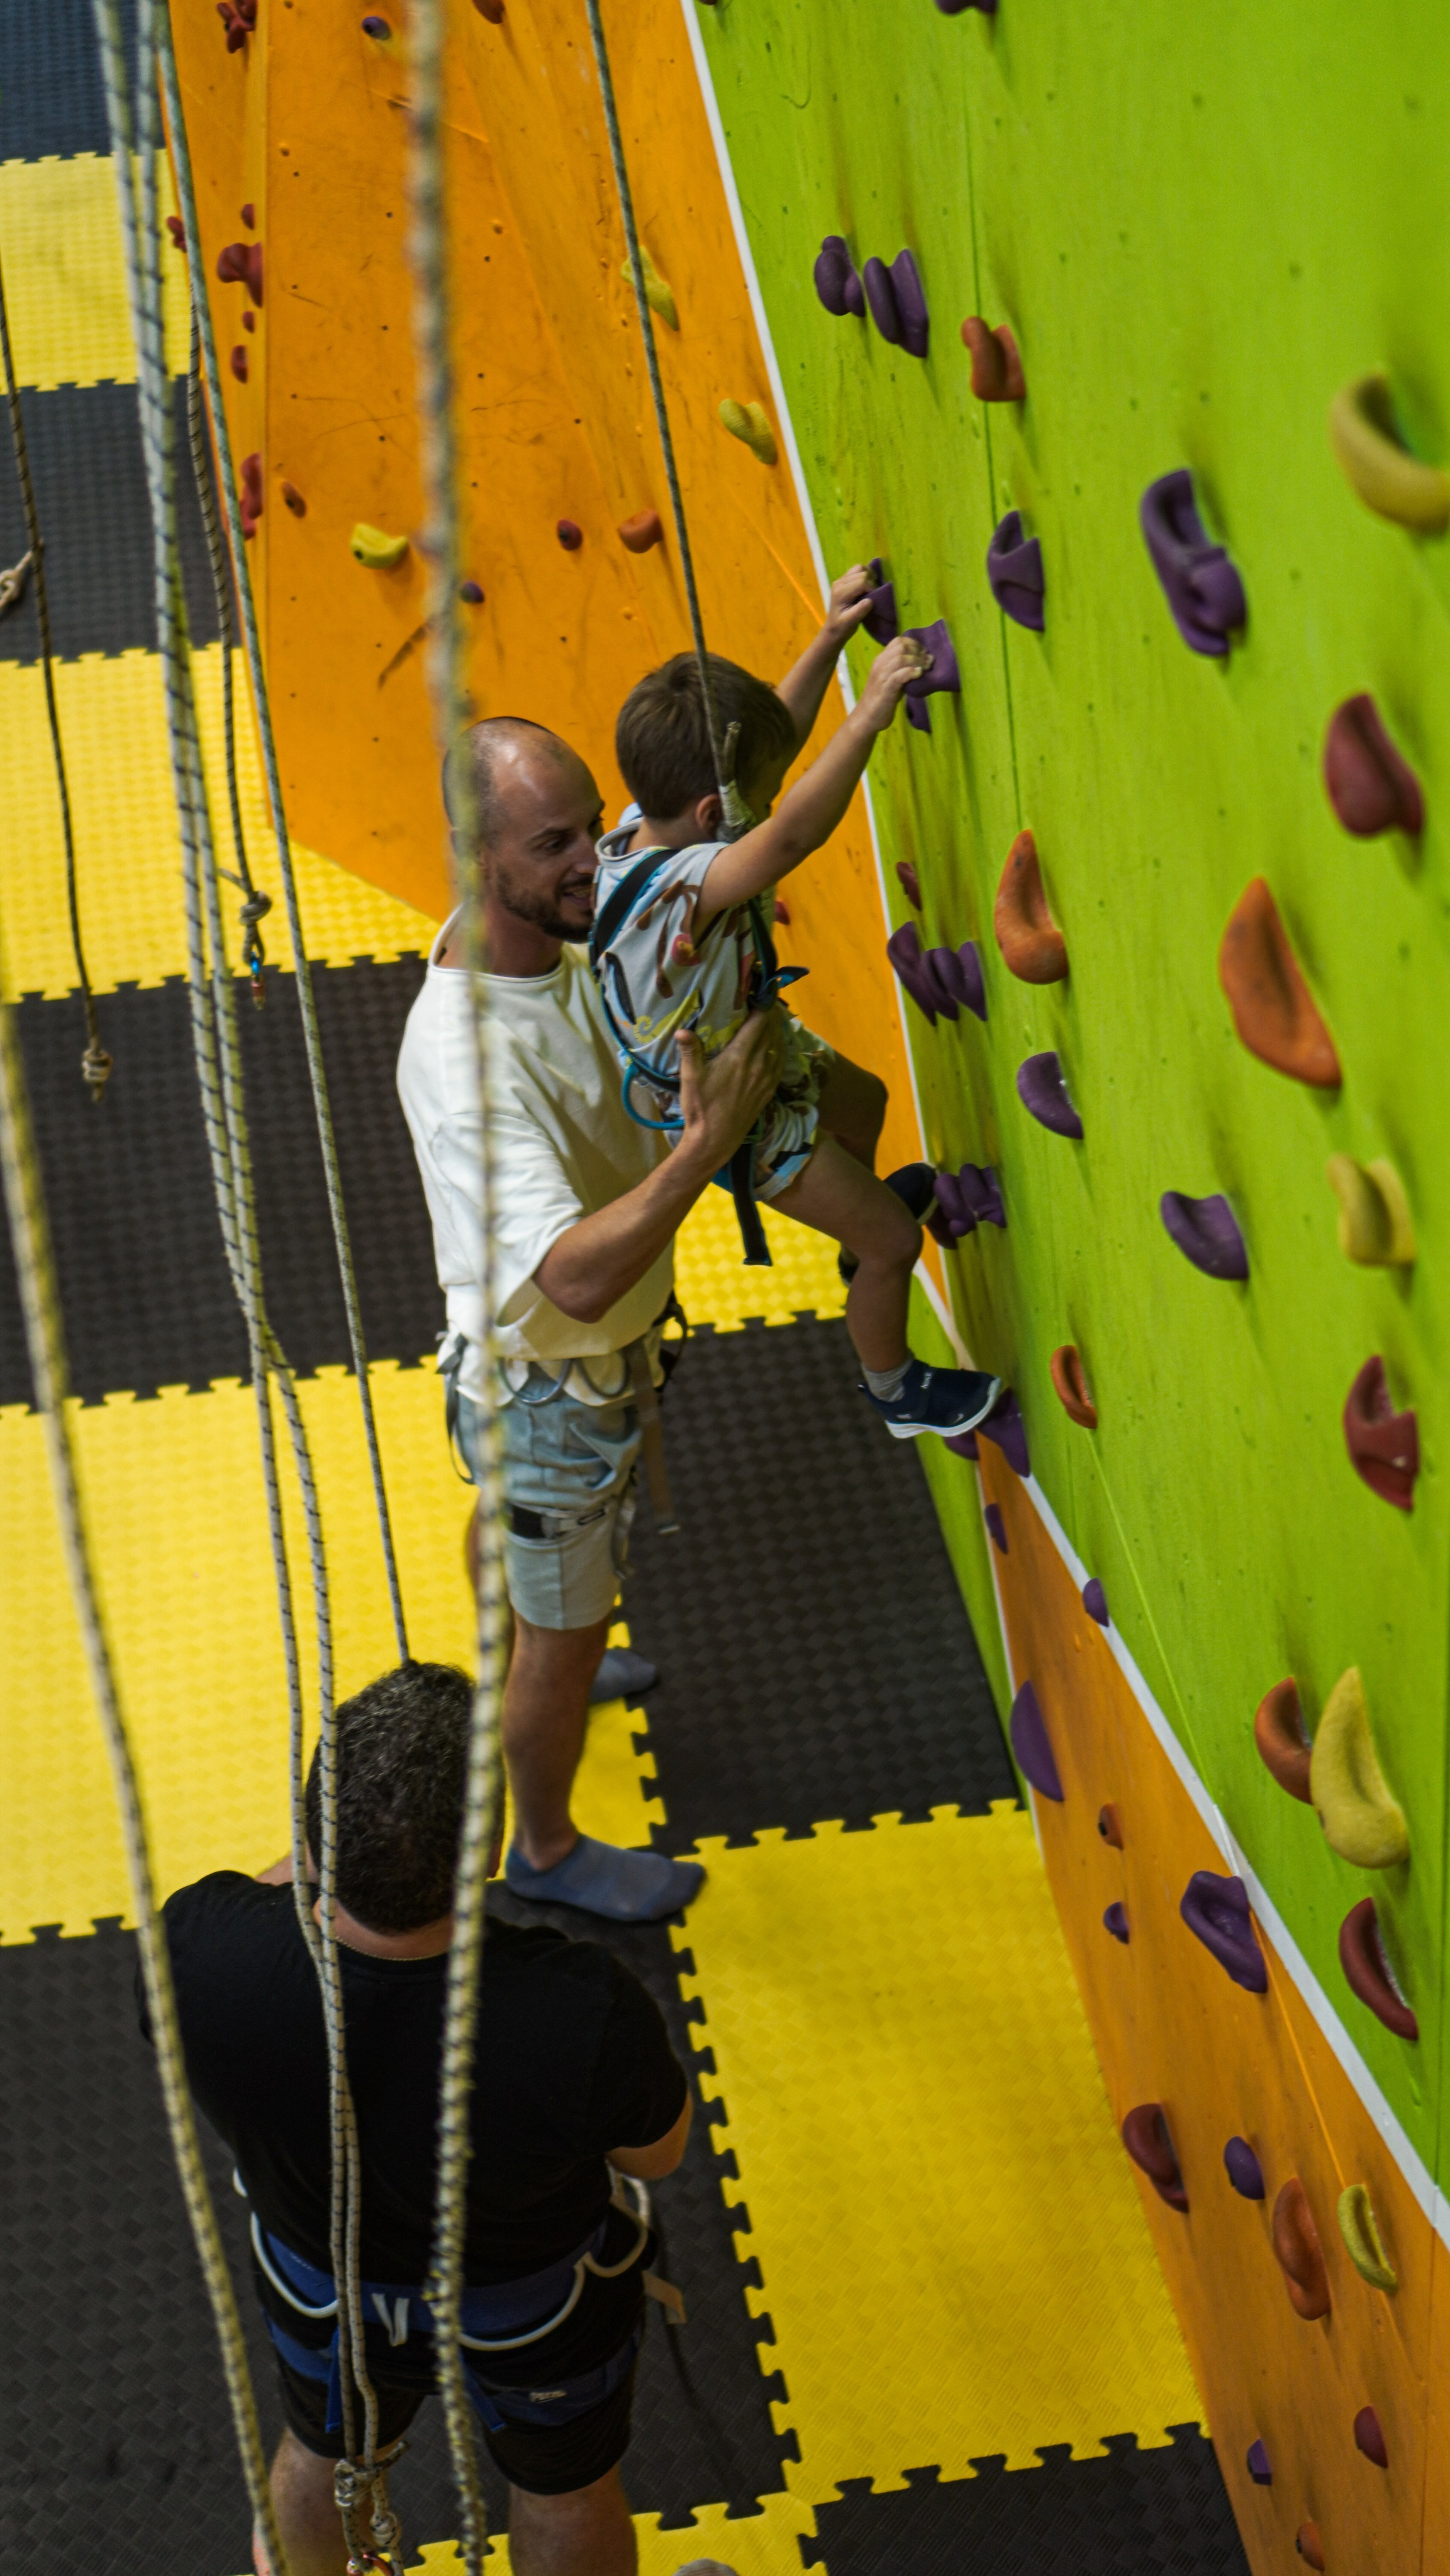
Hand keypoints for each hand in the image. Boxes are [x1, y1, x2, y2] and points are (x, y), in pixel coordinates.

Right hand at [676, 1011, 784, 1170]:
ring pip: (778, 1046)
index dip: (762, 1005)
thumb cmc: (701, 1108)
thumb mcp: (691, 1078)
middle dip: (770, 1014)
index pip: (759, 1023)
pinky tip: (775, 1046)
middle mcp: (758, 1065)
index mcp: (740, 1057)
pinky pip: (780, 1063)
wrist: (715, 1140)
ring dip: (776, 1031)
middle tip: (765, 1001)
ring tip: (771, 1019)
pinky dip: (780, 1049)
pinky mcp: (768, 1091)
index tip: (760, 992)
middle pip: (771, 1031)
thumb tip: (682, 1030)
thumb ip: (690, 1051)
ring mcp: (766, 1079)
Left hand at [823, 563, 875, 645]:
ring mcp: (841, 580)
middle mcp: (839, 582)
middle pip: (862, 572)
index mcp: (840, 592)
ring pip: (859, 568)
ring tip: (871, 588)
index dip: (872, 588)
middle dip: (871, 582)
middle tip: (873, 595)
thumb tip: (870, 601)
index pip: (862, 581)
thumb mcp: (851, 622)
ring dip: (869, 576)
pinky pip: (857, 570)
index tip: (874, 599)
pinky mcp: (844, 580)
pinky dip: (865, 575)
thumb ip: (860, 611)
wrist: (833, 629)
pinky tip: (867, 586)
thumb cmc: (842, 627)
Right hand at [857, 632, 929, 733]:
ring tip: (926, 668)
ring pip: (900, 658)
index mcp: (881, 659)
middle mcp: (880, 664)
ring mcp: (882, 676)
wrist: (867, 718)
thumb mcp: (893, 679)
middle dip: (918, 652)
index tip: (924, 653)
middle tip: (928, 661)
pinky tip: (919, 674)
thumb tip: (925, 662)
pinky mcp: (885, 689)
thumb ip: (904, 669)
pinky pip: (899, 675)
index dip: (915, 644)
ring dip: (917, 661)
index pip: (898, 641)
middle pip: (901, 647)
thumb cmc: (883, 699)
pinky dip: (911, 672)